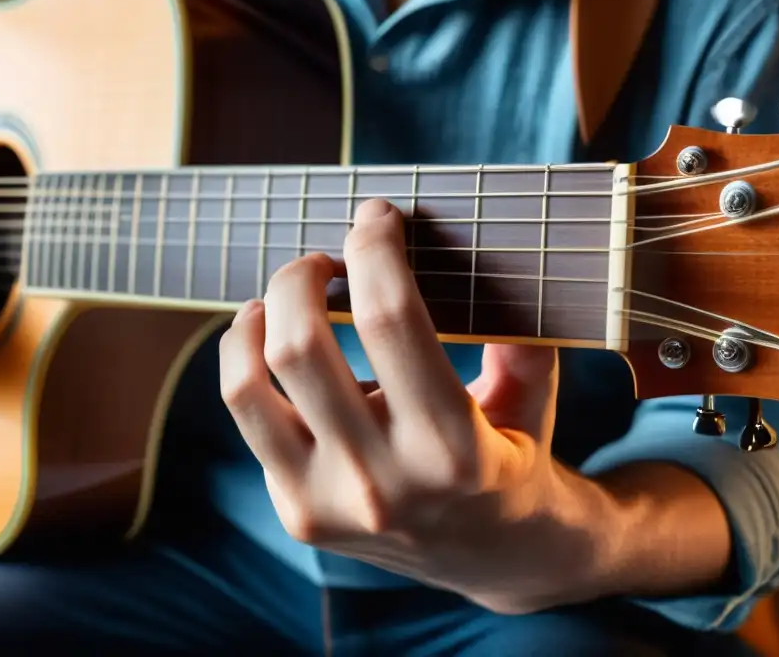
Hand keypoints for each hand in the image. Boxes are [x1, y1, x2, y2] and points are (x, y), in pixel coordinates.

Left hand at [219, 199, 616, 613]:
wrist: (497, 560)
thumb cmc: (515, 458)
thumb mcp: (532, 395)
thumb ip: (516, 328)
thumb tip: (484, 245)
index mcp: (454, 448)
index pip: (391, 318)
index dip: (374, 248)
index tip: (376, 217)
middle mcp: (382, 483)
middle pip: (299, 346)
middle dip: (299, 276)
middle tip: (322, 259)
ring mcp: (329, 505)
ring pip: (249, 385)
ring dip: (258, 316)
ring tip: (282, 297)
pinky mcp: (297, 513)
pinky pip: (247, 416)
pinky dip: (246, 360)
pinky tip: (269, 341)